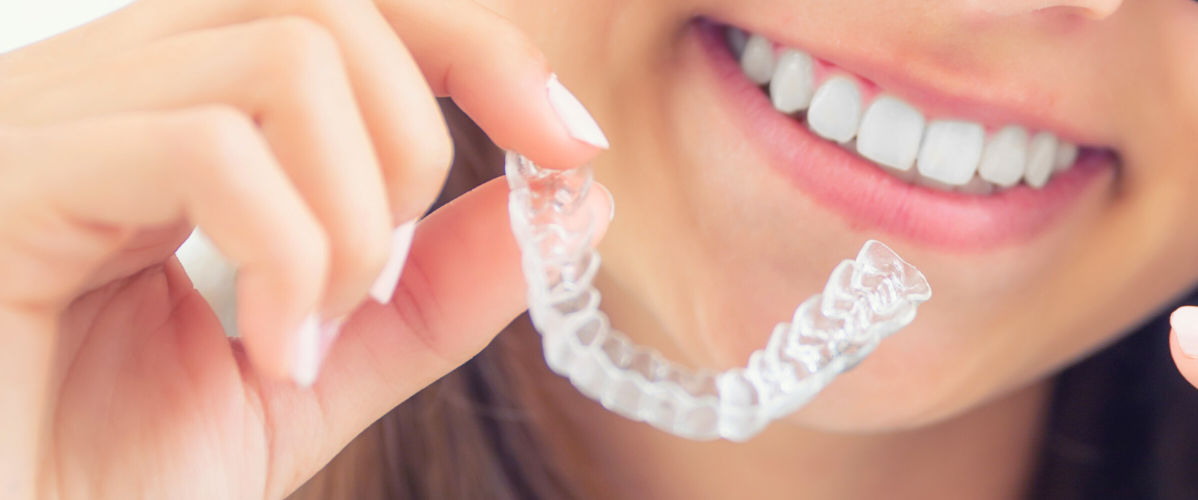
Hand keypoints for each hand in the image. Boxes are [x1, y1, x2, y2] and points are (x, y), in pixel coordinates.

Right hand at [0, 0, 610, 497]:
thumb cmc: (98, 475)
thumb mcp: (314, 374)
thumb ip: (433, 287)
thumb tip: (574, 196)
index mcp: (164, 113)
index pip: (343, 8)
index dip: (480, 50)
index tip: (568, 147)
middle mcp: (100, 89)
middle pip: (329, 1)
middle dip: (422, 137)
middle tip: (385, 284)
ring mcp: (45, 122)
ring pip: (286, 54)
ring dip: (355, 213)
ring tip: (312, 332)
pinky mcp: (8, 177)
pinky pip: (207, 141)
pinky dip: (287, 252)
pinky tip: (268, 351)